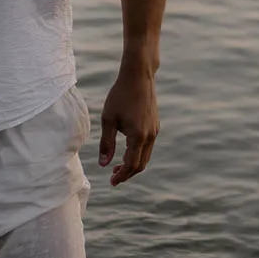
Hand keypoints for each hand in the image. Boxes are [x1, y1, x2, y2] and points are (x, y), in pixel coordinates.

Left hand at [99, 66, 159, 186]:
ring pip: (146, 156)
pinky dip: (138, 153)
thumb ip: (106, 143)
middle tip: (113, 177)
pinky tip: (126, 150)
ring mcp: (154, 130)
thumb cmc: (120, 95)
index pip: (131, 165)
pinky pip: (148, 146)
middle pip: (141, 164)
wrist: (138, 76)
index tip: (112, 182)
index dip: (122, 176)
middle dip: (128, 173)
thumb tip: (103, 164)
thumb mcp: (108, 119)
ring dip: (133, 164)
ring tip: (118, 166)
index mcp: (138, 136)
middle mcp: (150, 136)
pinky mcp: (155, 125)